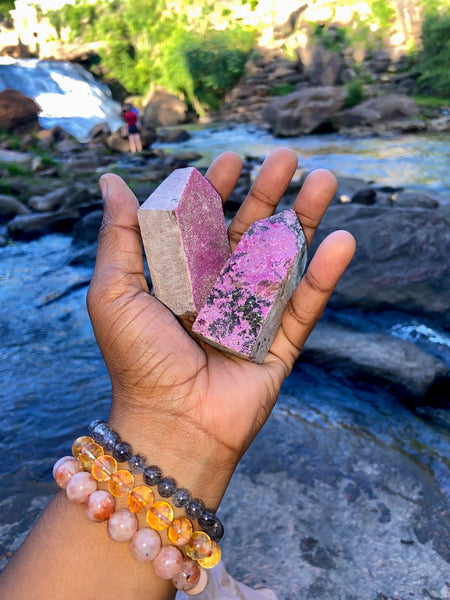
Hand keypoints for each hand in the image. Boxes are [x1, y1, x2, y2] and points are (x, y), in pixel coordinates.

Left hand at [86, 148, 355, 508]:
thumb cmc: (137, 360)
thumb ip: (120, 236)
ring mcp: (253, 317)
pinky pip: (306, 305)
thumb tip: (111, 181)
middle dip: (269, 193)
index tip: (232, 159)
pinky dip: (324, 274)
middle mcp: (219, 292)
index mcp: (182, 278)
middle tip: (289, 158)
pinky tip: (341, 239)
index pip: (205, 223)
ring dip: (305, 220)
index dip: (217, 190)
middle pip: (250, 233)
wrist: (172, 425)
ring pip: (285, 260)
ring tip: (324, 181)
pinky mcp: (280, 344)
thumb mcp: (115, 292)